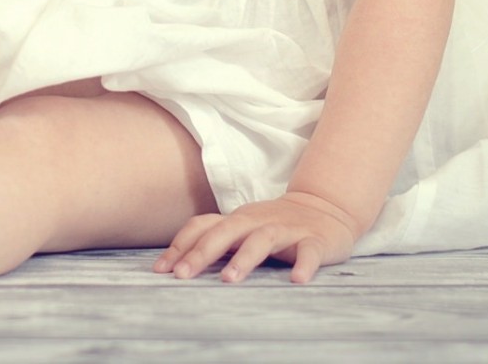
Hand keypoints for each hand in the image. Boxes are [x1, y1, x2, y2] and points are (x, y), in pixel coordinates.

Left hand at [153, 190, 359, 283]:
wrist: (326, 208)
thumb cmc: (274, 224)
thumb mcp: (241, 228)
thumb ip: (212, 240)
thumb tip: (169, 265)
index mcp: (238, 219)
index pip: (203, 226)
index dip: (181, 245)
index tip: (161, 270)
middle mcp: (259, 221)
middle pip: (227, 230)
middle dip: (203, 252)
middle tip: (183, 275)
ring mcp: (287, 229)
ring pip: (263, 239)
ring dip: (245, 258)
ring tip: (230, 279)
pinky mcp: (315, 240)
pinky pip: (310, 252)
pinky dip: (304, 265)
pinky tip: (297, 280)